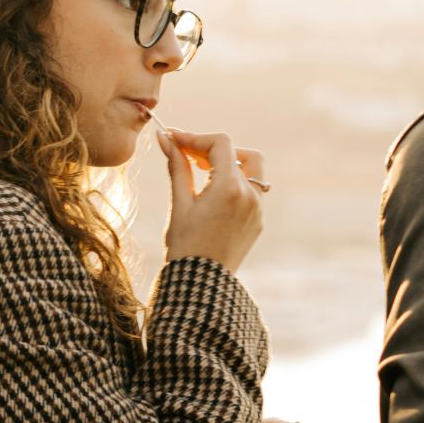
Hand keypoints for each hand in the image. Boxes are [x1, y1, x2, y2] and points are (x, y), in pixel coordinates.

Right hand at [158, 129, 264, 271]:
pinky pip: (252, 192)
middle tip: (192, 158)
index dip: (196, 138)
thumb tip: (165, 138)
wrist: (201, 284)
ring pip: (252, 171)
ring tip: (203, 176)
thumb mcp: (180, 203)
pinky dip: (235, 184)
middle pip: (241, 153)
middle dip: (216, 150)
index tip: (175, 140)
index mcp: (230, 187)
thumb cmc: (185, 245)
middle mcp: (251, 195)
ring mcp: (258, 209)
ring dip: (230, 166)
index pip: (220, 144)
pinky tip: (213, 197)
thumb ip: (177, 166)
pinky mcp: (258, 222)